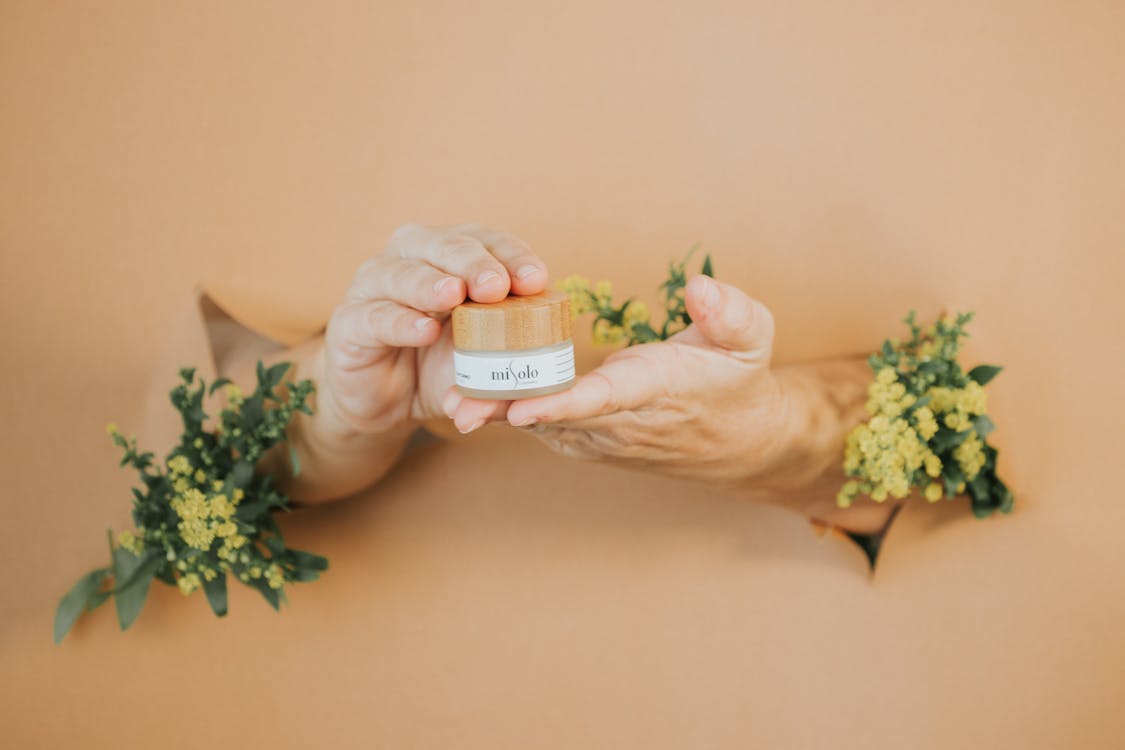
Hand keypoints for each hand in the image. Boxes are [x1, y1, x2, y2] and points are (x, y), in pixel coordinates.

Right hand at [322, 222, 548, 434]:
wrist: (386, 401)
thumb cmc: (439, 365)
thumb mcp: (483, 361)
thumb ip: (511, 363)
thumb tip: (544, 377)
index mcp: (450, 256)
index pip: (485, 241)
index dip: (511, 255)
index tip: (536, 279)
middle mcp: (410, 258)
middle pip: (443, 246)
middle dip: (472, 263)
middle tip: (495, 286)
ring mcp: (373, 286)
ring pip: (402, 273)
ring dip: (430, 284)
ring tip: (454, 296)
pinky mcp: (349, 322)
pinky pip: (375, 317)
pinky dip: (400, 322)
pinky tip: (423, 331)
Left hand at [444, 274, 802, 484]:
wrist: (738, 441)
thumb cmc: (739, 381)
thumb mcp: (752, 340)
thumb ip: (730, 313)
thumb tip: (701, 287)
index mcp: (653, 389)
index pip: (601, 400)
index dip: (558, 404)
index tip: (518, 408)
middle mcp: (620, 421)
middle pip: (554, 416)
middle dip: (504, 409)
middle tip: (453, 402)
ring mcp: (601, 436)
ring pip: (541, 424)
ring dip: (497, 412)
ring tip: (448, 396)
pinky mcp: (588, 438)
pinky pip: (543, 424)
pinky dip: (508, 410)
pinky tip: (470, 392)